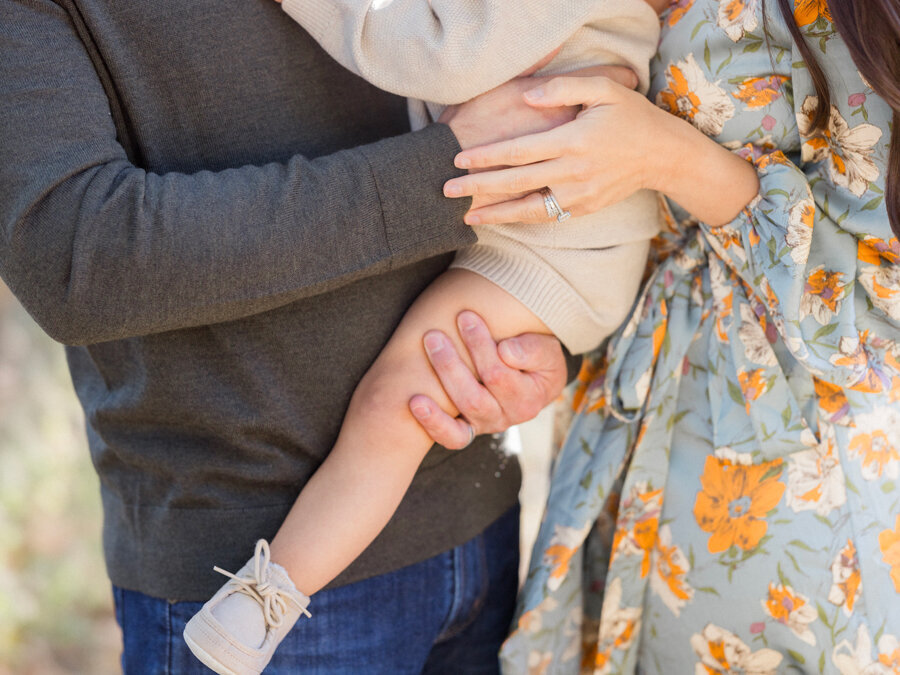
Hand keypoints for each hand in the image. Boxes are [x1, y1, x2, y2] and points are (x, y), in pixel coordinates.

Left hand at [409, 311, 566, 448]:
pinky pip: (451, 437)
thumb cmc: (538, 358)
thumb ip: (532, 350)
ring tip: (426, 352)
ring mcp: (485, 424)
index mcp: (528, 400)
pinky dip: (433, 423)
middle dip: (452, 365)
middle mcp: (506, 418)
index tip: (466, 317)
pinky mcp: (467, 428)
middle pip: (475, 397)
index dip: (480, 347)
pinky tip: (415, 402)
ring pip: (461, 410)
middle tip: (434, 335)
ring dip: (441, 380)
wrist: (535, 377)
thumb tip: (506, 351)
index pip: (499, 375)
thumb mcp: (546, 350)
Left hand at [442, 75, 675, 224]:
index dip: (487, 156)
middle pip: (516, 182)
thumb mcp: (604, 89)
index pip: (520, 151)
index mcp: (574, 141)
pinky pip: (546, 216)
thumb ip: (564, 88)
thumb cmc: (631, 116)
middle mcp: (574, 172)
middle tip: (446, 190)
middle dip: (478, 187)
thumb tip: (529, 96)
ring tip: (465, 216)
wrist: (663, 155)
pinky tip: (500, 220)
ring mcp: (579, 195)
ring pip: (528, 208)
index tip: (459, 159)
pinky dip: (520, 220)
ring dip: (495, 213)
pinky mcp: (583, 208)